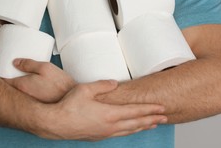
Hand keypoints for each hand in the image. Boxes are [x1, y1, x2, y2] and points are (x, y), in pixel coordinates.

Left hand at [5, 59, 75, 102]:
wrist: (73, 100)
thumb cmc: (60, 84)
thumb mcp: (46, 67)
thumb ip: (29, 64)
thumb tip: (15, 62)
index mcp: (22, 85)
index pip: (3, 80)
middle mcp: (22, 97)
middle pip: (7, 88)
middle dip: (4, 80)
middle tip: (5, 71)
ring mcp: (28, 104)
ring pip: (16, 94)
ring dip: (14, 87)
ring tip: (17, 78)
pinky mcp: (36, 107)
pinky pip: (24, 98)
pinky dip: (22, 93)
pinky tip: (28, 88)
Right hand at [36, 80, 166, 140]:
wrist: (56, 123)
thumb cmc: (69, 106)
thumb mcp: (85, 89)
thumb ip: (103, 85)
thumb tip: (115, 84)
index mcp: (109, 114)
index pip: (135, 111)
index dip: (150, 109)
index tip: (161, 108)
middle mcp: (110, 126)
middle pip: (137, 123)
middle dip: (152, 119)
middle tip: (165, 117)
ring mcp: (105, 133)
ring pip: (129, 130)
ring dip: (143, 127)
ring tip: (153, 124)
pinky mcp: (99, 136)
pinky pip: (120, 134)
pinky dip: (131, 131)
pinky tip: (131, 130)